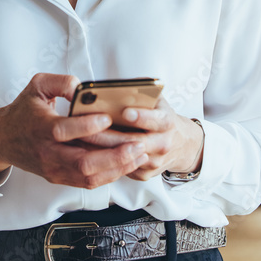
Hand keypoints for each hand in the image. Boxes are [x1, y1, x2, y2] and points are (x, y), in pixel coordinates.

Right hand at [0, 73, 149, 188]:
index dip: (88, 126)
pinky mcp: (59, 178)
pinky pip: (88, 182)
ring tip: (140, 155)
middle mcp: (47, 153)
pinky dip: (110, 175)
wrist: (3, 139)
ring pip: (89, 177)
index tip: (108, 118)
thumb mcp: (37, 86)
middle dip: (114, 155)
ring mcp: (54, 169)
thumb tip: (81, 86)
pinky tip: (127, 164)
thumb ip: (60, 82)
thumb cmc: (25, 110)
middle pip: (83, 162)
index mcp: (40, 128)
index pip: (64, 131)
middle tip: (137, 144)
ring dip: (118, 168)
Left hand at [79, 98, 203, 180]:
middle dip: (108, 136)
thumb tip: (119, 86)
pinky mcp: (144, 174)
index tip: (126, 112)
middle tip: (86, 128)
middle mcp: (163, 144)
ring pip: (123, 159)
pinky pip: (120, 170)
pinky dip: (103, 161)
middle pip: (133, 142)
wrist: (181, 144)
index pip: (157, 120)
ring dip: (100, 150)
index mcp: (167, 122)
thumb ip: (143, 92)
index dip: (142, 117)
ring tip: (79, 140)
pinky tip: (87, 152)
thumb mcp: (158, 101)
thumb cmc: (161, 117)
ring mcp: (154, 161)